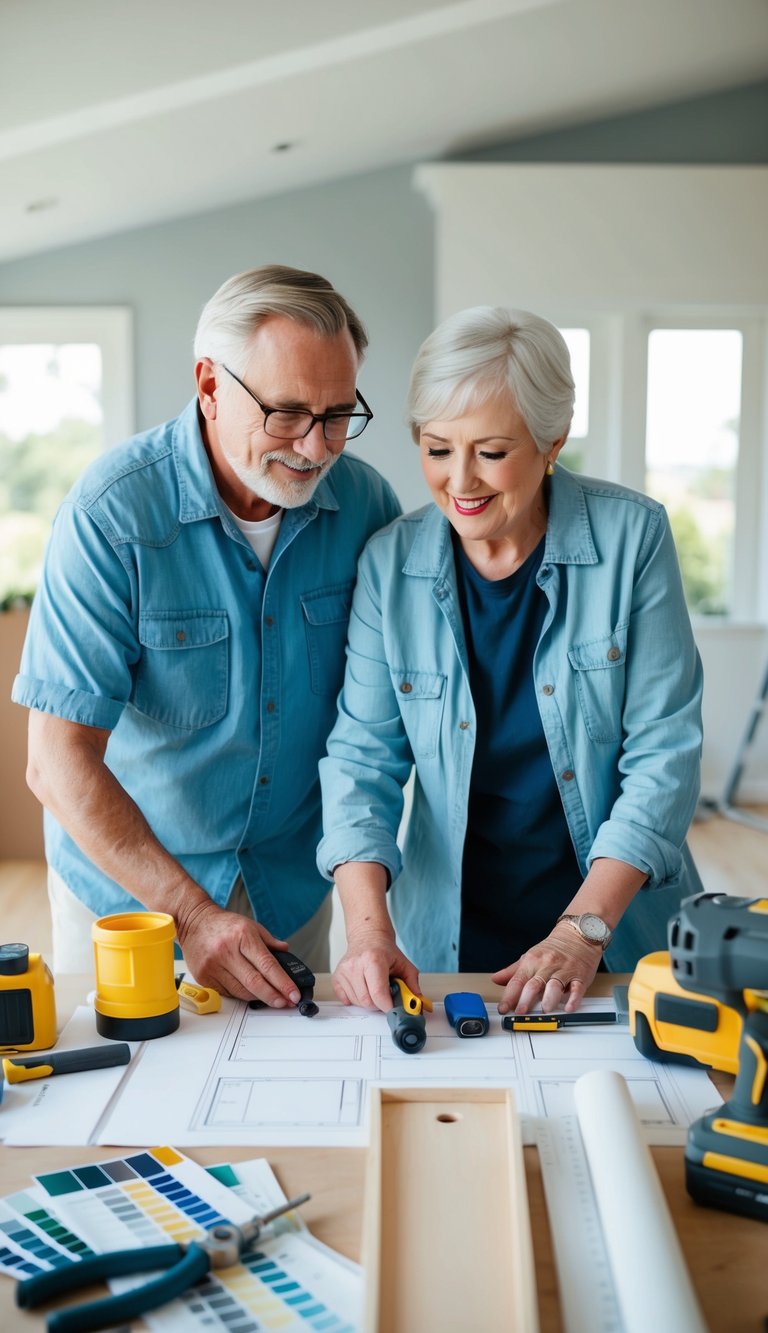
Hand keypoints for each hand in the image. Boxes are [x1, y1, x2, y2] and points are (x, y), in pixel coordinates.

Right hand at [176, 899, 297, 1005]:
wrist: (194, 921)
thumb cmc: (224, 924)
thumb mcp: (251, 925)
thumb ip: (270, 941)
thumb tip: (286, 954)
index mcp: (243, 936)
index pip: (267, 965)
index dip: (282, 982)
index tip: (293, 993)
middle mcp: (227, 951)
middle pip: (254, 982)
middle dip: (273, 996)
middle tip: (286, 1003)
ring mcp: (213, 966)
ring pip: (241, 991)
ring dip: (259, 998)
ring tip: (272, 999)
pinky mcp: (204, 978)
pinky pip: (228, 993)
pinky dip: (241, 995)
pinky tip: (250, 993)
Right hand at [332, 925, 420, 1011]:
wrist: (368, 937)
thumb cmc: (386, 952)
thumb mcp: (404, 965)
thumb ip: (413, 986)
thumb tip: (417, 1005)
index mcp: (374, 959)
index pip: (378, 993)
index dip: (387, 1005)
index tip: (393, 1007)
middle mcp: (356, 964)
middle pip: (367, 1001)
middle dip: (378, 1004)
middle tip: (384, 994)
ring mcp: (345, 971)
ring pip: (357, 1002)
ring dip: (368, 1001)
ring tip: (373, 987)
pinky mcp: (337, 976)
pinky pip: (346, 1000)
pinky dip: (356, 999)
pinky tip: (363, 987)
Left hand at [492, 922, 603, 1015]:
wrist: (576, 935)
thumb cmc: (552, 949)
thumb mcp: (530, 956)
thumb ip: (513, 971)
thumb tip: (496, 979)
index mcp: (532, 961)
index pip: (517, 981)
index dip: (509, 996)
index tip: (503, 1008)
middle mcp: (547, 966)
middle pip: (534, 985)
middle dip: (526, 1000)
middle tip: (520, 1012)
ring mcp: (564, 971)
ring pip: (554, 986)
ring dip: (549, 999)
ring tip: (545, 1010)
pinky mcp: (580, 976)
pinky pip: (577, 988)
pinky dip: (573, 999)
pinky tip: (568, 1007)